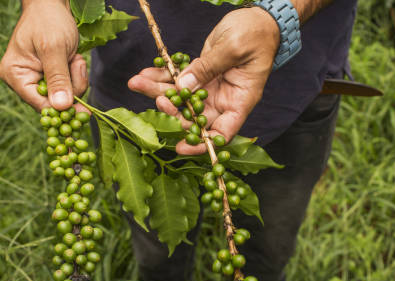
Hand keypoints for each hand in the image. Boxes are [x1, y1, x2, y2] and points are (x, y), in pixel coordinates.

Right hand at [0, 0, 87, 111]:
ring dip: (76, 79)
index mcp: (15, 76)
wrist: (52, 4)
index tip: (84, 112)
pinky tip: (74, 59)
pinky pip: (69, 88)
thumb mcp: (53, 48)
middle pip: (54, 104)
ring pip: (65, 97)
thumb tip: (61, 107)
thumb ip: (57, 78)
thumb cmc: (48, 20)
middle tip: (76, 63)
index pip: (40, 105)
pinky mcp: (52, 78)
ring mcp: (38, 80)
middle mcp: (24, 82)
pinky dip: (76, 76)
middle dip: (71, 87)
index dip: (62, 110)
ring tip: (74, 58)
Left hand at [128, 7, 278, 154]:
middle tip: (157, 101)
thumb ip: (209, 68)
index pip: (222, 133)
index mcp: (240, 101)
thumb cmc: (256, 35)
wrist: (257, 19)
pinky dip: (161, 77)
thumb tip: (183, 87)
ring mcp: (209, 88)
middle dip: (172, 112)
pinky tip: (145, 73)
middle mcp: (223, 100)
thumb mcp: (234, 49)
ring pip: (179, 99)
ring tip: (137, 82)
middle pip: (194, 118)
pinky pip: (177, 81)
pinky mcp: (199, 74)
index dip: (202, 144)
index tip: (181, 147)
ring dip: (157, 92)